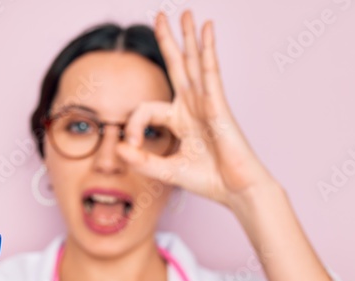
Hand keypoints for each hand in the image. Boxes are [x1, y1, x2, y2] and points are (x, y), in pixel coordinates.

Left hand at [116, 10, 273, 210]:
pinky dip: (207, 49)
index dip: (132, 125)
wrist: (236, 190)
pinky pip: (211, 72)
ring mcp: (206, 103)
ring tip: (185, 12)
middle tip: (160, 15)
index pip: (146, 109)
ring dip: (188, 36)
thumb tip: (118, 148)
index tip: (131, 147)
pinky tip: (206, 29)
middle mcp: (193, 107)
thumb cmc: (209, 180)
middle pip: (177, 66)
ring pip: (194, 63)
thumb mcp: (167, 171)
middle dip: (168, 41)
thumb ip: (141, 161)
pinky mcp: (219, 105)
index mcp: (180, 120)